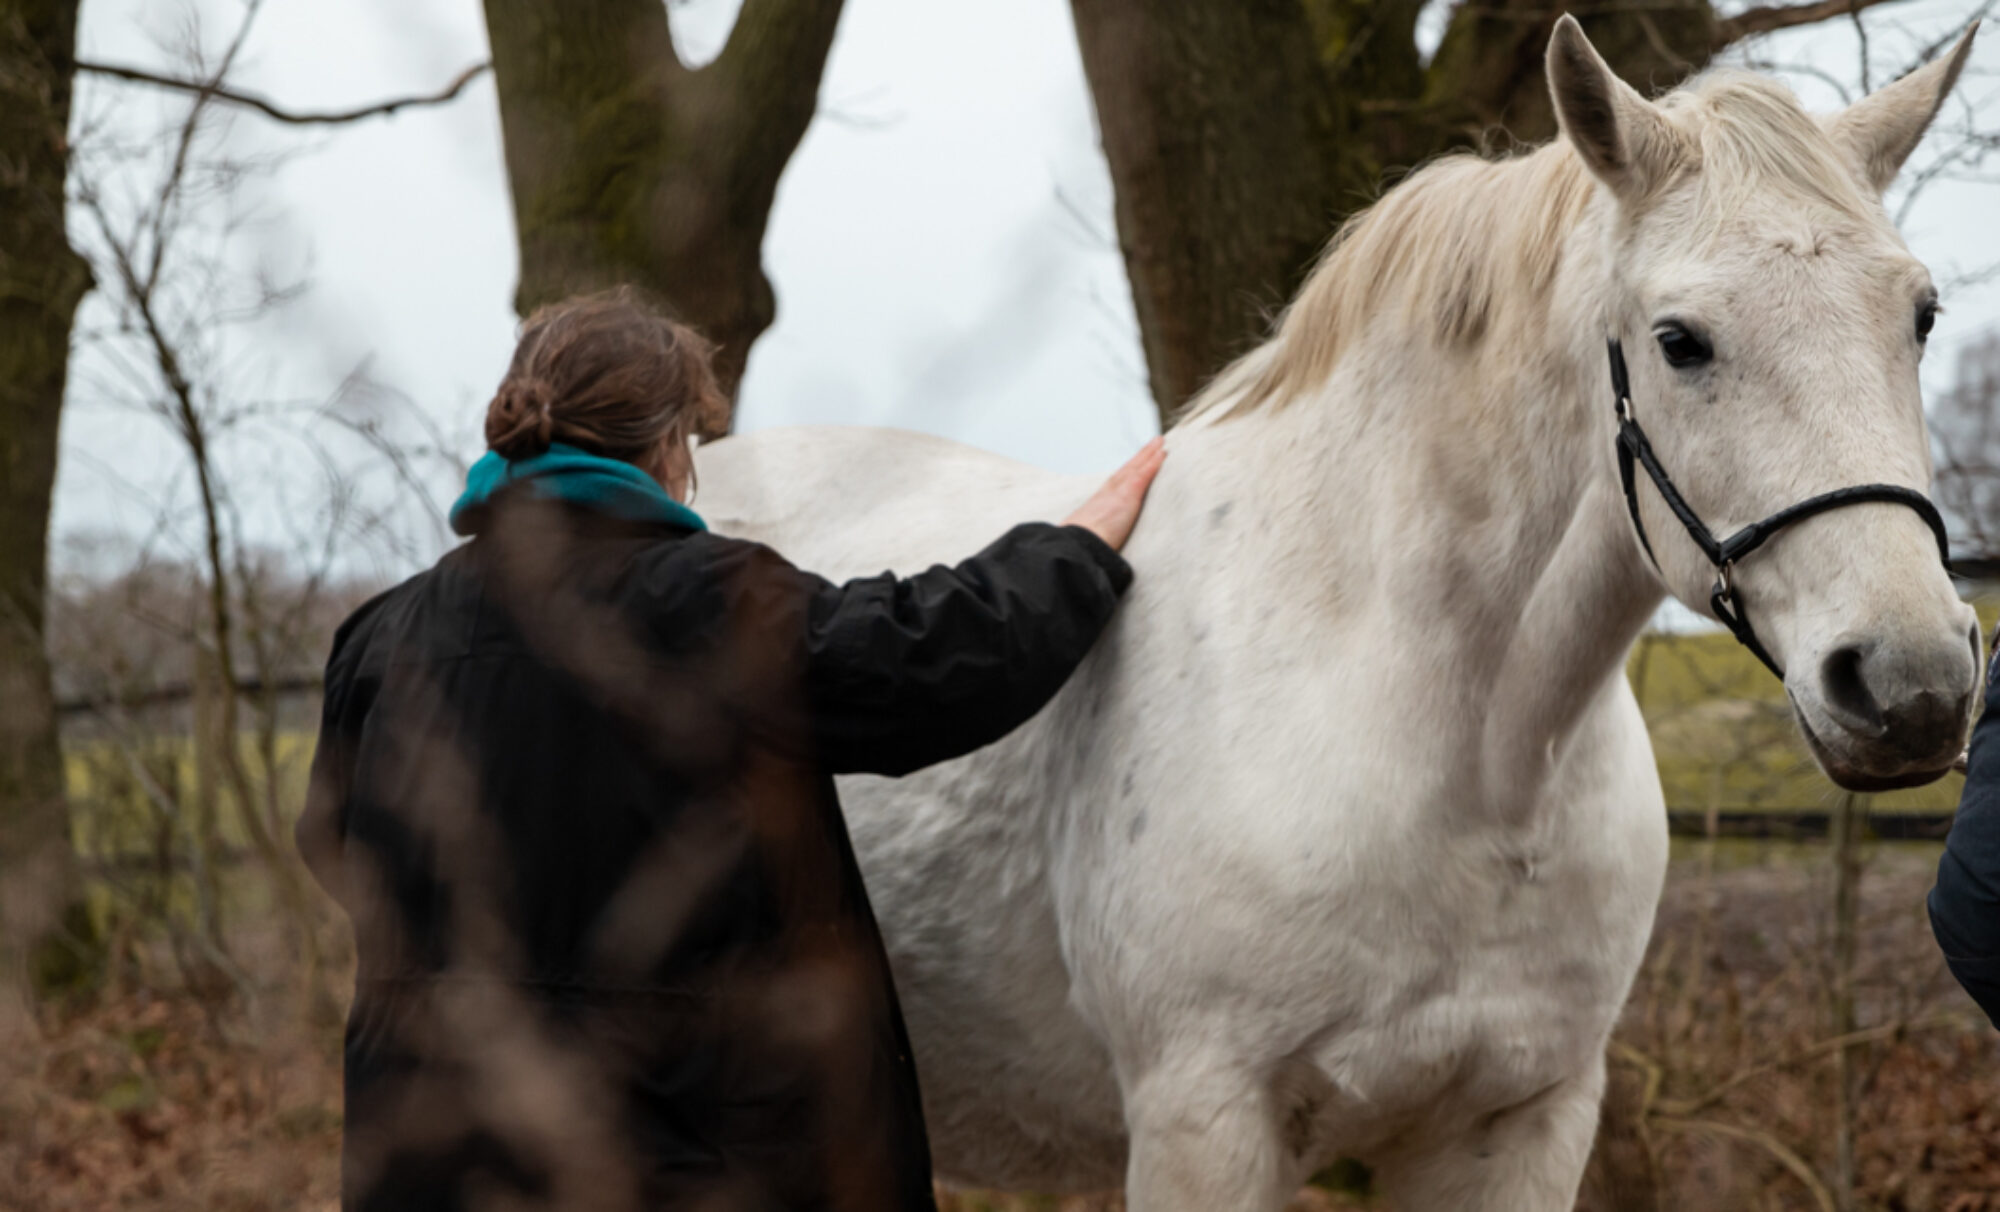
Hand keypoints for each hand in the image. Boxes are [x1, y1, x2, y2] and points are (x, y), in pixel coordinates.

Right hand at [1064, 437, 1166, 551]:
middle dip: (1139, 456)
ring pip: (1136, 467)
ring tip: (1159, 443)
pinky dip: (1153, 463)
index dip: (1127, 471)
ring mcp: (1118, 491)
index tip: (1135, 463)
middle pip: (1127, 469)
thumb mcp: (1089, 533)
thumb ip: (1096, 532)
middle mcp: (1108, 492)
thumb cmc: (1083, 542)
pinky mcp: (1128, 494)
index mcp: (1100, 502)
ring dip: (1148, 453)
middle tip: (1152, 444)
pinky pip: (1143, 474)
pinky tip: (1162, 454)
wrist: (1079, 544)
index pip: (1117, 481)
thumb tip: (1097, 540)